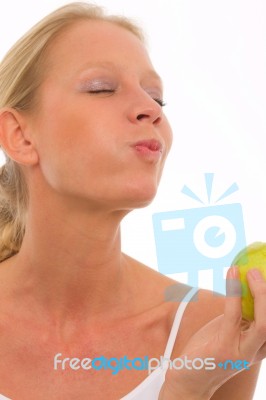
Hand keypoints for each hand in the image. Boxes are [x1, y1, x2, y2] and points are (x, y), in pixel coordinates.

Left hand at [159, 266, 265, 399]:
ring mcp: (242, 352)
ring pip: (263, 322)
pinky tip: (232, 275)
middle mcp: (255, 351)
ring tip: (252, 272)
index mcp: (259, 347)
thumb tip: (242, 288)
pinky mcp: (224, 347)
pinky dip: (234, 292)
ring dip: (260, 293)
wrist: (187, 380)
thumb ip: (239, 317)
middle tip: (260, 272)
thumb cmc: (206, 353)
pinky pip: (234, 315)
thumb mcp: (227, 332)